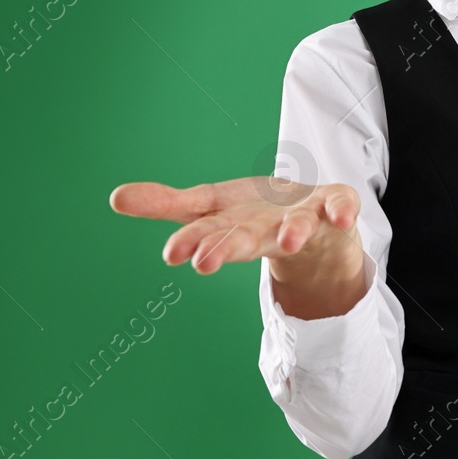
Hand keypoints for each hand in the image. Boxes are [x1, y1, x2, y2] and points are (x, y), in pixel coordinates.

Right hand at [108, 177, 363, 275]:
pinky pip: (343, 207)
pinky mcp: (336, 209)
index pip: (209, 235)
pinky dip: (344, 211)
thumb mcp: (211, 206)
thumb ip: (167, 204)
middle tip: (203, 262)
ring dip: (291, 234)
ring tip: (286, 241)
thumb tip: (114, 197)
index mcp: (235, 228)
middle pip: (245, 238)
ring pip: (296, 229)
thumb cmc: (257, 218)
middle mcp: (268, 229)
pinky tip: (343, 216)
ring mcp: (304, 221)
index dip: (193, 243)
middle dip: (225, 248)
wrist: (320, 236)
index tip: (173, 254)